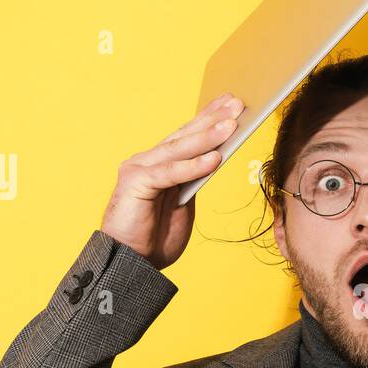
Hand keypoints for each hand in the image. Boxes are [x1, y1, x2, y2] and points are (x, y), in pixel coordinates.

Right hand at [100, 92, 242, 269]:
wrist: (131, 264)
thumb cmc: (154, 238)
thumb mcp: (182, 204)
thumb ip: (193, 180)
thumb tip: (216, 157)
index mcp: (158, 164)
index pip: (186, 136)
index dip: (208, 118)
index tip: (231, 103)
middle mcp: (146, 161)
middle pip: (184, 136)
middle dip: (212, 119)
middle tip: (237, 104)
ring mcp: (138, 170)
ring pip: (178, 150)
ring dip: (207, 137)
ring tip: (231, 125)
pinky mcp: (135, 184)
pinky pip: (169, 173)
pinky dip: (192, 166)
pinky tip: (213, 159)